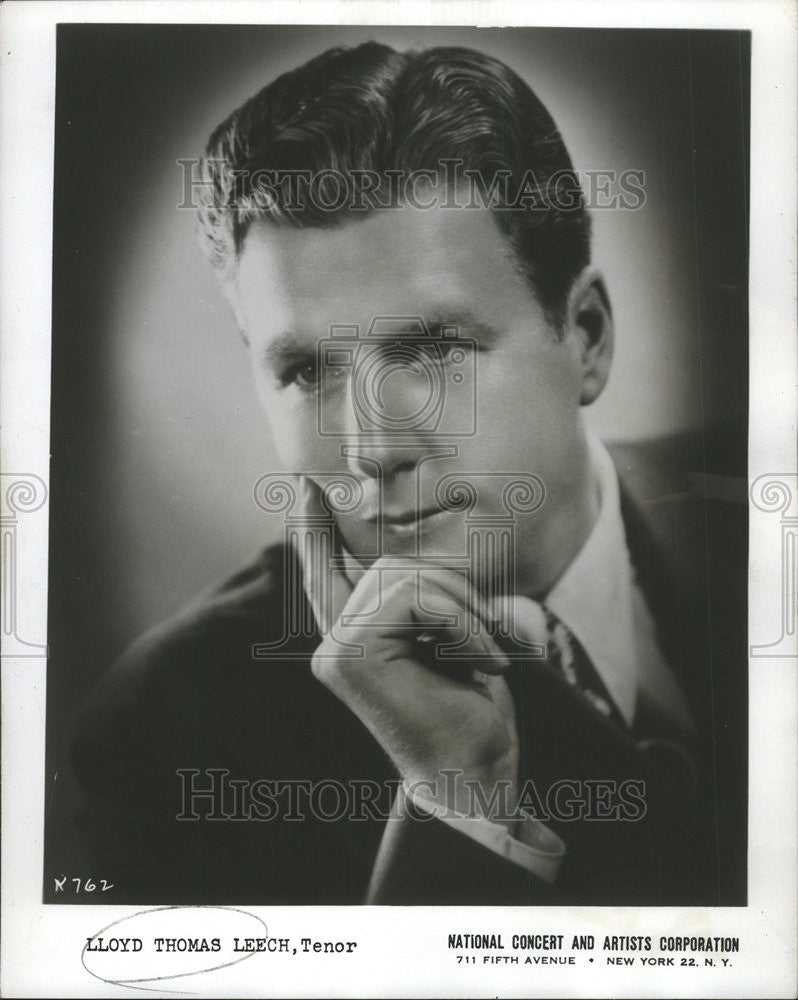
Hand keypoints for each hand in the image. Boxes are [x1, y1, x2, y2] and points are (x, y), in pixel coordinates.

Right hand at [295, 477, 519, 827]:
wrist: (473, 781)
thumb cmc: (468, 717)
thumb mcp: (447, 647)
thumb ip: (419, 607)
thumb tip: (412, 566)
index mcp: (352, 639)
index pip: (328, 573)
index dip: (314, 529)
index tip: (302, 485)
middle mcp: (335, 641)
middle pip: (389, 566)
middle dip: (451, 589)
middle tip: (491, 637)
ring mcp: (338, 648)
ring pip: (405, 577)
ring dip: (464, 610)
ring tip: (488, 655)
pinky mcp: (352, 653)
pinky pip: (418, 599)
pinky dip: (465, 624)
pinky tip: (485, 664)